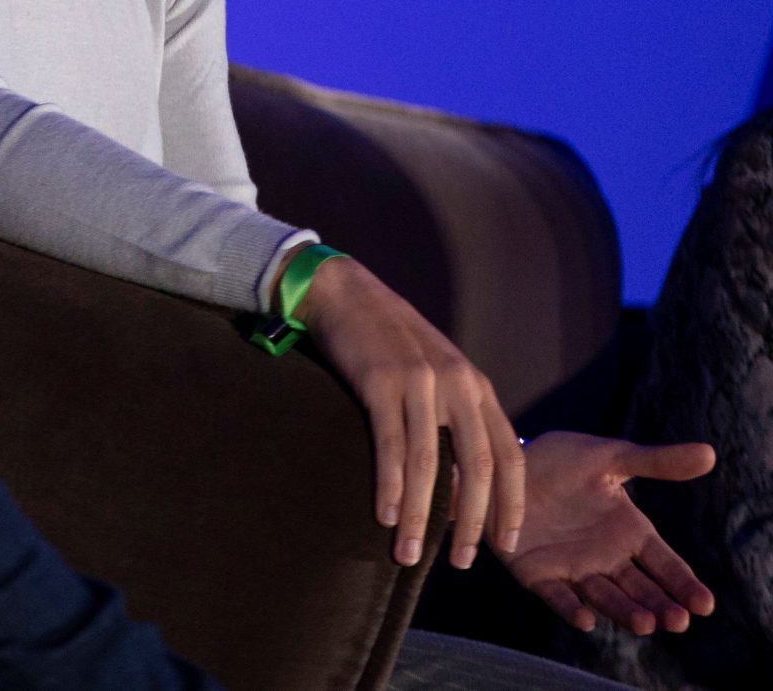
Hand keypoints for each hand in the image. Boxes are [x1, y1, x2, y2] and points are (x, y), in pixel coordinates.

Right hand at [296, 251, 527, 569]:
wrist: (343, 291)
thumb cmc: (388, 338)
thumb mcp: (436, 372)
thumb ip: (454, 415)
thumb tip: (462, 476)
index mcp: (477, 388)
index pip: (510, 457)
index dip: (511, 505)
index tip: (506, 545)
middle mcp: (458, 386)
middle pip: (477, 468)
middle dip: (471, 522)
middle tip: (461, 562)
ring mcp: (420, 383)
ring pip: (429, 464)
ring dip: (420, 515)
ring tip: (409, 553)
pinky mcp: (381, 381)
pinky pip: (390, 444)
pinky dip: (390, 484)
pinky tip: (385, 513)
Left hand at [502, 431, 715, 634]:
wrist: (502, 462)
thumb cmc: (560, 460)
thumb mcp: (609, 457)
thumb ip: (656, 462)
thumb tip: (710, 453)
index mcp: (628, 532)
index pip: (664, 565)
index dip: (684, 585)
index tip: (704, 605)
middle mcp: (605, 557)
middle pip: (640, 589)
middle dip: (660, 606)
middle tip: (678, 621)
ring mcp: (572, 568)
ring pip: (605, 597)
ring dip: (624, 611)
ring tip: (644, 623)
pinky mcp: (537, 573)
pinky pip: (557, 595)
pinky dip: (571, 608)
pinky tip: (587, 620)